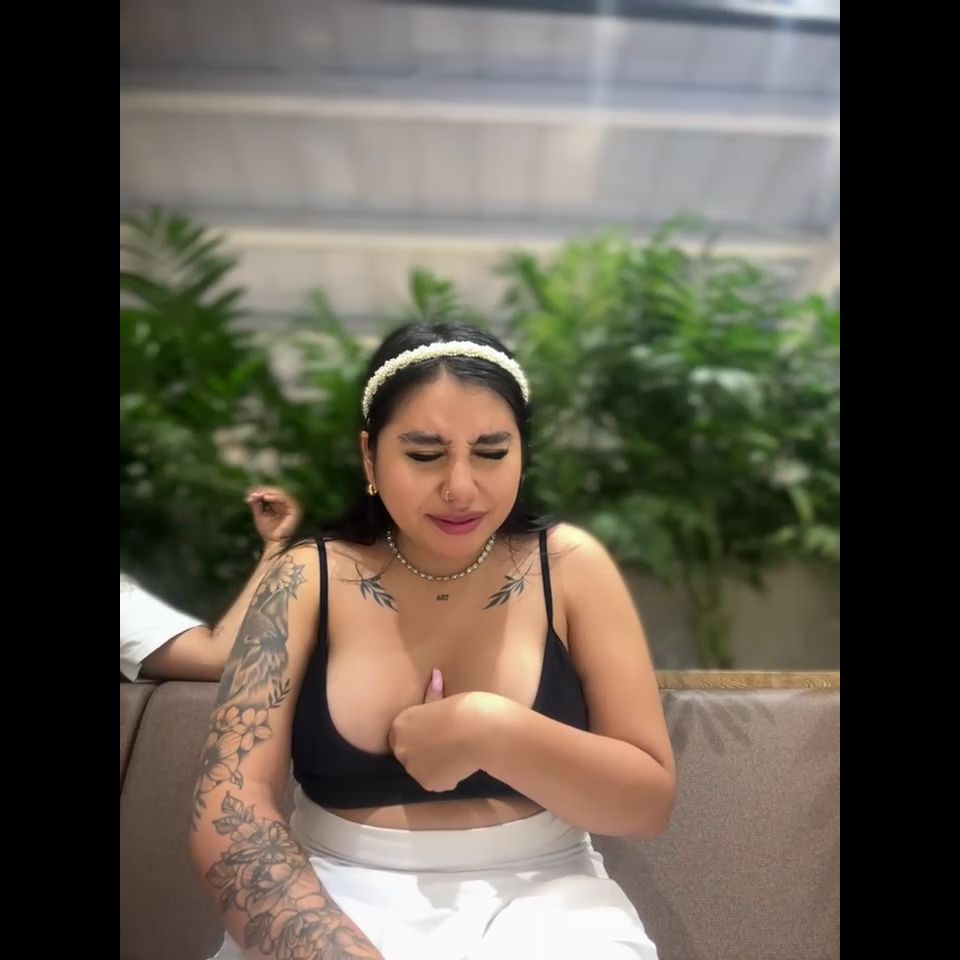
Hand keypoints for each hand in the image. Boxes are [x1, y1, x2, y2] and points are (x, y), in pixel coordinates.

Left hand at [245, 487, 302, 548]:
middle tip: (252, 494)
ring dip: (268, 493)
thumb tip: (252, 494)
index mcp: (277, 507)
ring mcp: (289, 507)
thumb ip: (256, 505)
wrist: (276, 543)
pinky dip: (275, 497)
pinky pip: (285, 499)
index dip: (260, 493)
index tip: (249, 495)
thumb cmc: (268, 532)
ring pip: (280, 494)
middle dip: (262, 492)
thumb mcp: (259, 516)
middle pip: (274, 492)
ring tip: (258, 495)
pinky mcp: (294, 509)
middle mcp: (284, 505)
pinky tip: (265, 497)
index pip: (269, 495)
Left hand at [388, 670, 498, 792]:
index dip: (419, 733)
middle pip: (408, 753)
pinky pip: (436, 781)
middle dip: (423, 750)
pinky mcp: (428, 784)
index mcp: (400, 723)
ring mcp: (413, 768)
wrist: (483, 732)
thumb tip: (434, 675)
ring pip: (422, 768)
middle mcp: (400, 747)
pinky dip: (446, 776)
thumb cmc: (466, 709)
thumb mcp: (444, 700)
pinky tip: (460, 763)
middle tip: (447, 742)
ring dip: (434, 764)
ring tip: (456, 752)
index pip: (402, 734)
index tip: (436, 730)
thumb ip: (433, 699)